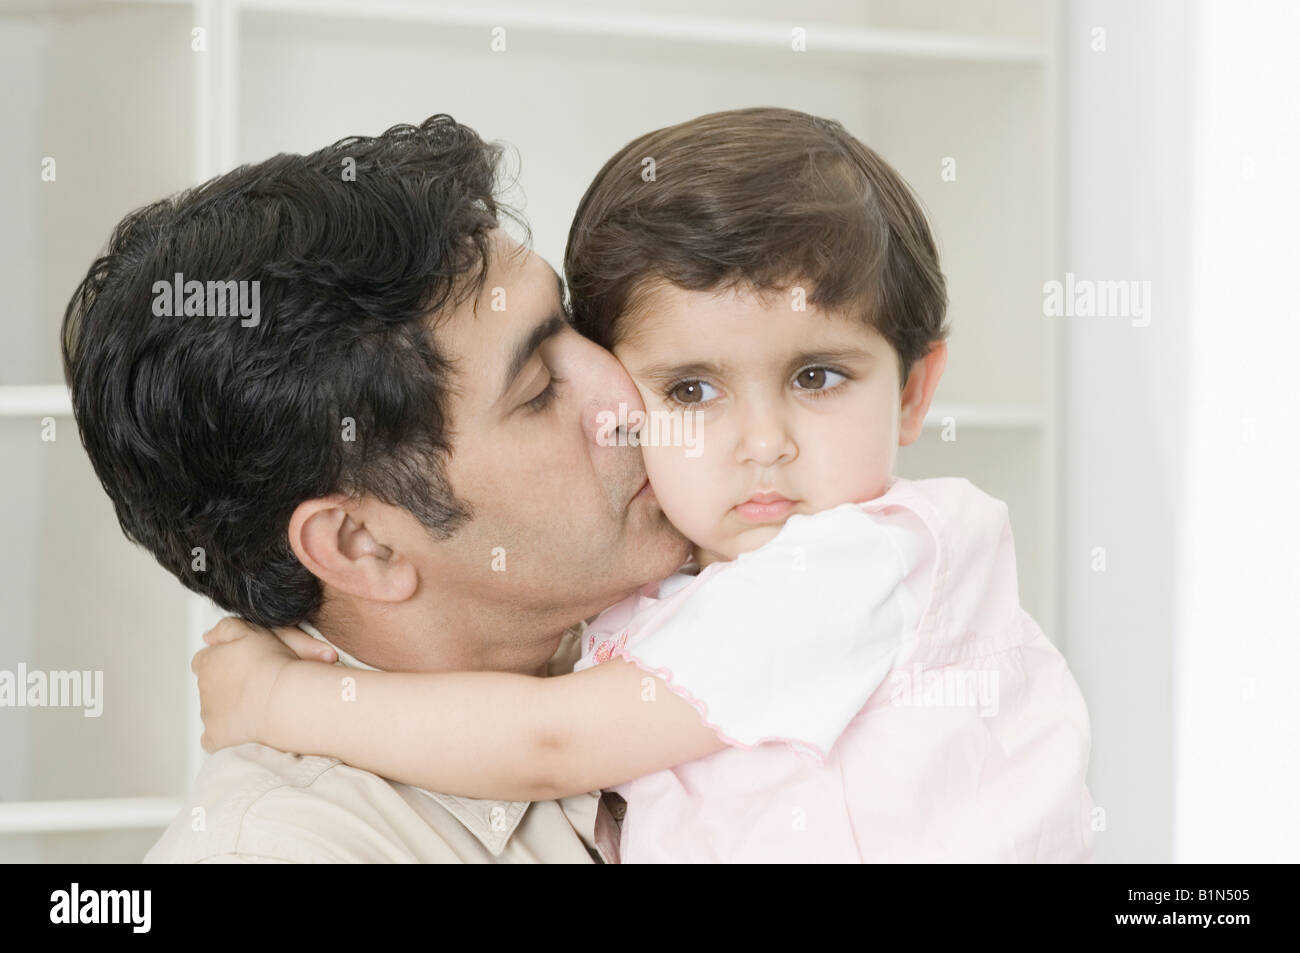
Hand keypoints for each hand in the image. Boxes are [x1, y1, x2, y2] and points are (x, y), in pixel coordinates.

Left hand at [191, 618, 336, 752]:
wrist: (284, 698)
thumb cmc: (273, 665)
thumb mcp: (251, 631)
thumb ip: (226, 629)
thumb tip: (208, 636)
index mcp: (208, 662)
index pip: (204, 661)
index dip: (222, 662)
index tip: (240, 666)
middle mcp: (203, 689)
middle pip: (210, 687)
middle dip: (227, 687)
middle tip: (254, 685)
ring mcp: (208, 715)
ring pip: (214, 711)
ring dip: (230, 709)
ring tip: (258, 706)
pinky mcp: (216, 738)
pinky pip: (215, 738)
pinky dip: (227, 735)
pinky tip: (247, 729)